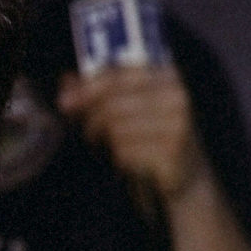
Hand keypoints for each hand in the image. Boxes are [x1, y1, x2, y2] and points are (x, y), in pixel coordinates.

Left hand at [56, 65, 208, 199]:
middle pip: (113, 104)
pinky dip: (120, 158)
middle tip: (88, 132)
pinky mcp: (171, 151)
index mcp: (166, 76)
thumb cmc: (151, 137)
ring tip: (111, 146)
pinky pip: (127, 152)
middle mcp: (174, 96)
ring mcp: (176, 123)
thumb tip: (66, 80)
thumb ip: (98, 93)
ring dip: (107, 142)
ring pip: (117, 129)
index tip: (64, 103)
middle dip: (92, 119)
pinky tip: (128, 160)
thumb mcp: (127, 110)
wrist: (187, 174)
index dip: (87, 89)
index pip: (118, 76)